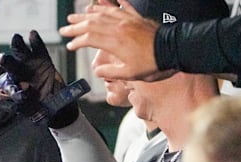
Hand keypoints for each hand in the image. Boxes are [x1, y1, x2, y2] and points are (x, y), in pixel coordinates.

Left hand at [0, 30, 77, 127]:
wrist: (57, 105)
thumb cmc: (39, 109)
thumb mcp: (27, 110)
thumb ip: (14, 104)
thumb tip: (1, 100)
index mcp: (13, 86)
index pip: (6, 83)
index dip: (9, 86)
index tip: (14, 91)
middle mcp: (19, 73)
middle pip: (10, 65)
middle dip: (6, 61)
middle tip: (2, 58)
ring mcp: (30, 64)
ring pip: (21, 53)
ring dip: (17, 45)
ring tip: (16, 38)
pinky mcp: (42, 58)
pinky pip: (38, 48)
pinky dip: (36, 41)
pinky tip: (32, 34)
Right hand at [58, 0, 175, 81]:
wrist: (175, 50)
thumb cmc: (154, 64)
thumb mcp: (130, 74)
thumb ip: (110, 72)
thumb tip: (97, 70)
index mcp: (115, 41)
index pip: (89, 38)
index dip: (77, 41)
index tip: (70, 46)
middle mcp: (119, 27)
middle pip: (92, 23)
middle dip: (76, 25)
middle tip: (65, 28)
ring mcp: (128, 21)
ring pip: (103, 13)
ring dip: (88, 14)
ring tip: (78, 15)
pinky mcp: (137, 18)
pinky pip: (121, 7)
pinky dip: (109, 4)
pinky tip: (103, 1)